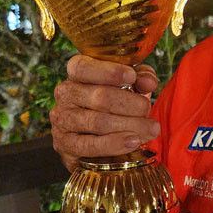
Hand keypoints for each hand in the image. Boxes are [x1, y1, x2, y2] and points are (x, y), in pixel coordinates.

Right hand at [50, 55, 159, 171]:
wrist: (93, 137)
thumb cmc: (113, 101)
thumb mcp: (129, 83)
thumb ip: (141, 77)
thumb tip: (148, 82)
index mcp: (76, 74)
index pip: (83, 67)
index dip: (108, 72)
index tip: (132, 77)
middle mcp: (65, 94)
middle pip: (99, 96)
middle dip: (130, 104)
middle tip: (148, 109)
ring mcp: (62, 120)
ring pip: (98, 122)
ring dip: (129, 125)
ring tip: (151, 129)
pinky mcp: (64, 144)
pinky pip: (90, 145)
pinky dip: (114, 144)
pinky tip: (134, 142)